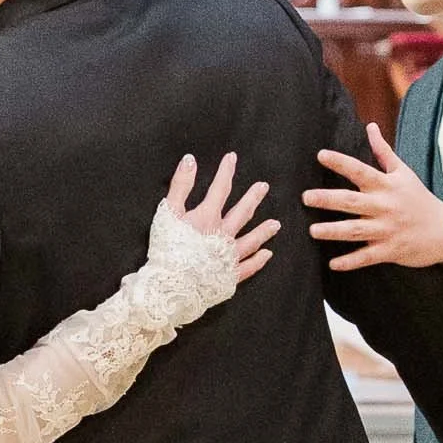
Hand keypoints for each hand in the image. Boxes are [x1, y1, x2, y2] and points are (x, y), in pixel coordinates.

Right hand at [167, 153, 280, 281]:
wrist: (172, 284)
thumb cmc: (167, 248)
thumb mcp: (168, 212)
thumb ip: (180, 185)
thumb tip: (190, 160)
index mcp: (208, 217)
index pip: (220, 188)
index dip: (226, 171)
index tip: (232, 158)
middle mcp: (223, 235)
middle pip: (242, 212)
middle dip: (253, 198)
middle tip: (264, 187)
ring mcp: (229, 257)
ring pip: (251, 240)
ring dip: (264, 231)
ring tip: (276, 224)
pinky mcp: (229, 276)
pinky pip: (248, 267)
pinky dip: (258, 261)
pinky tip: (267, 254)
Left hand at [303, 123, 442, 270]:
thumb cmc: (419, 199)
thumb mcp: (404, 173)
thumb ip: (383, 151)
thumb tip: (370, 126)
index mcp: (387, 186)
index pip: (361, 171)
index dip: (341, 162)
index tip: (321, 155)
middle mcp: (385, 206)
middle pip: (352, 202)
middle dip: (328, 199)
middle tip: (306, 197)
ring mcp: (387, 230)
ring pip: (356, 230)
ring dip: (334, 231)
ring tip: (313, 231)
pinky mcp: (390, 250)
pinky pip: (367, 257)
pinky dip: (351, 261)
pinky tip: (333, 264)